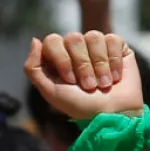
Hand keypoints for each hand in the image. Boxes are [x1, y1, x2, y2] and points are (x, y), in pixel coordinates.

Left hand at [25, 33, 141, 120]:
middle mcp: (75, 48)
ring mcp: (95, 45)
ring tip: (103, 84)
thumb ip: (33, 68)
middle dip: (82, 65)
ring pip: (93, 36)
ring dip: (99, 65)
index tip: (70, 81)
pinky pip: (112, 39)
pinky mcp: (116, 45)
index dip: (61, 59)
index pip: (52, 41)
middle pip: (73, 38)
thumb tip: (35, 40)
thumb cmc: (79, 105)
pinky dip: (114, 61)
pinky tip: (115, 77)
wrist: (112, 113)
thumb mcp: (50, 91)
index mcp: (57, 57)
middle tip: (88, 86)